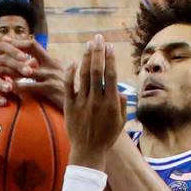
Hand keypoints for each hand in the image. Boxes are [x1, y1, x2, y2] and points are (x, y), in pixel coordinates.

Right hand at [0, 39, 66, 124]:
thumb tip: (36, 62)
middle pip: (1, 61)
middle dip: (15, 66)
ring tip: (11, 88)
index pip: (4, 47)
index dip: (15, 50)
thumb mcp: (6, 75)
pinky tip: (4, 102)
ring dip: (1, 82)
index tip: (27, 57)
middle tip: (29, 73)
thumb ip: (18, 68)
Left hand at [8, 39, 67, 109]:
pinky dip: (18, 87)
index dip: (19, 41)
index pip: (34, 44)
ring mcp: (52, 76)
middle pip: (30, 48)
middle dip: (13, 48)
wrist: (85, 107)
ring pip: (26, 69)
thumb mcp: (58, 80)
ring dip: (9, 69)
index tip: (5, 40)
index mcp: (53, 62)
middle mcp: (53, 65)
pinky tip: (8, 88)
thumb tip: (31, 66)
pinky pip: (31, 87)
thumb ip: (45, 72)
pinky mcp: (52, 90)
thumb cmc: (69, 96)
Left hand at [65, 34, 124, 169]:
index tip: (109, 46)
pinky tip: (73, 63)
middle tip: (98, 38)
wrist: (88, 152)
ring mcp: (82, 103)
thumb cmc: (106, 138)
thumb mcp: (121, 122)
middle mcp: (96, 100)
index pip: (110, 75)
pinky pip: (69, 86)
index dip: (110, 58)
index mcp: (111, 103)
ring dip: (86, 57)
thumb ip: (122, 105)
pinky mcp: (70, 106)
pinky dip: (70, 73)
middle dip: (98, 52)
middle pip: (96, 70)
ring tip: (88, 45)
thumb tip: (121, 90)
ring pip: (83, 75)